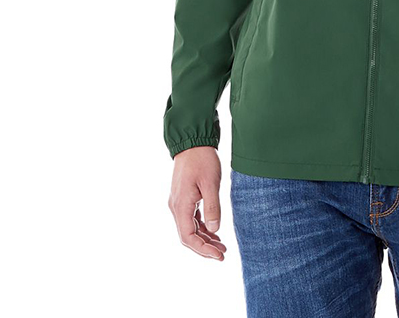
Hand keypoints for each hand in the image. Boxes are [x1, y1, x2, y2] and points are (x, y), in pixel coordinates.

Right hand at [168, 146, 226, 260]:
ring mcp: (179, 203)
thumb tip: (215, 230)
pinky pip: (191, 219)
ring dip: (204, 238)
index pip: (188, 237)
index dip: (203, 249)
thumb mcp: (211, 183)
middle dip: (204, 247)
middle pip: (188, 236)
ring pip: (189, 228)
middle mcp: (176, 207)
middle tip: (222, 254)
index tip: (219, 255)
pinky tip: (213, 231)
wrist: (192, 142)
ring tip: (221, 245)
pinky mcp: (183, 198)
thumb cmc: (202, 160)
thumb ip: (213, 207)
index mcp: (181, 206)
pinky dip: (202, 227)